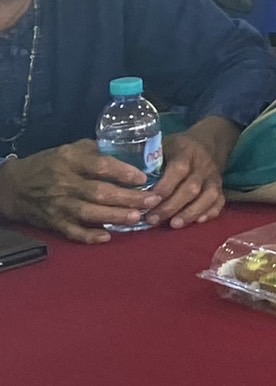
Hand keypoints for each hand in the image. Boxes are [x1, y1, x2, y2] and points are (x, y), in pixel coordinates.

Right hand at [0, 141, 159, 242]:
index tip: (144, 178)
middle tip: (152, 200)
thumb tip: (129, 152)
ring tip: (137, 217)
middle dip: (128, 197)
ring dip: (115, 216)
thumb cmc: (49, 165)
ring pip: (90, 212)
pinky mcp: (54, 222)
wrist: (14, 187)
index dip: (124, 172)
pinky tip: (108, 236)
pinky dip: (89, 235)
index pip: (101, 166)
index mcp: (71, 161)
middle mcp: (65, 183)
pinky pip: (73, 231)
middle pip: (100, 192)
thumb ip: (96, 151)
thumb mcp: (70, 149)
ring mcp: (59, 205)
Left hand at [144, 125, 231, 228]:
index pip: (178, 169)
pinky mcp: (220, 187)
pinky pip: (220, 201)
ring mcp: (214, 177)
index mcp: (186, 152)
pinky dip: (211, 212)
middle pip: (191, 188)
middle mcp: (202, 165)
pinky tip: (198, 222)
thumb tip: (125, 179)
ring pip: (208, 196)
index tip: (149, 201)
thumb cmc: (177, 147)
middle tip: (152, 220)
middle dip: (171, 206)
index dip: (165, 187)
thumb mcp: (163, 145)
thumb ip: (149, 160)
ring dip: (191, 212)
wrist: (208, 141)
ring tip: (174, 225)